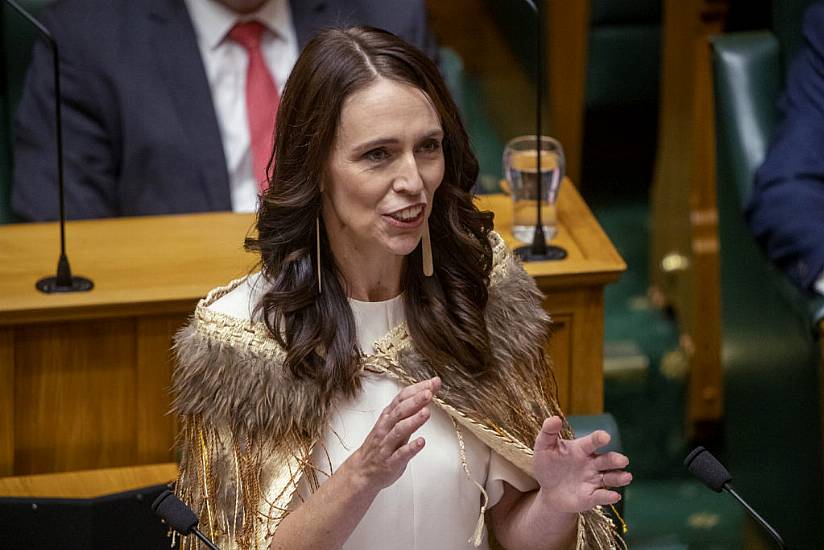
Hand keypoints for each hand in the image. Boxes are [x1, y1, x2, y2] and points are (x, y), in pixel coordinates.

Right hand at [342, 377, 440, 493]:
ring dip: (413, 421)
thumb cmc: (380, 445)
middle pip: (400, 411)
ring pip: (399, 430)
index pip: (402, 398)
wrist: (361, 471)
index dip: (417, 389)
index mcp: (388, 417)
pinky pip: (400, 454)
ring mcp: (387, 445)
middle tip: (429, 392)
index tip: (433, 382)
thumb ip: (409, 409)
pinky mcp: (390, 462)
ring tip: (426, 413)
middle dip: (415, 401)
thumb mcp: (392, 424)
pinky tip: (421, 442)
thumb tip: (427, 392)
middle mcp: (386, 428)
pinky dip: (411, 448)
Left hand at [532, 416, 631, 513]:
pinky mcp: (591, 497)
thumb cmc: (548, 466)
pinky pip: (602, 496)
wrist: (548, 491)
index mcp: (581, 449)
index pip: (592, 442)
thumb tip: (555, 418)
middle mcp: (592, 464)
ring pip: (610, 478)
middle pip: (607, 460)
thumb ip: (548, 432)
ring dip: (619, 477)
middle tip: (623, 460)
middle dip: (615, 460)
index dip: (599, 438)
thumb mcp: (543, 448)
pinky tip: (614, 495)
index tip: (605, 437)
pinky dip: (608, 496)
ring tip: (627, 476)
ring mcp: (593, 480)